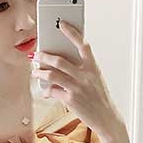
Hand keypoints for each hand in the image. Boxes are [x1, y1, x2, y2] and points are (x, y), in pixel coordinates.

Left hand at [30, 20, 121, 135]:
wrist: (107, 118)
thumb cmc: (99, 98)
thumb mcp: (95, 80)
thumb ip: (81, 71)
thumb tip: (58, 64)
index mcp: (93, 68)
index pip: (83, 45)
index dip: (72, 33)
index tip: (62, 24)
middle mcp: (86, 76)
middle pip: (60, 60)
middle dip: (44, 56)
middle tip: (36, 55)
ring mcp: (77, 88)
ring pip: (52, 75)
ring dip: (40, 72)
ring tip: (35, 72)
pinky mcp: (70, 100)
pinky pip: (53, 91)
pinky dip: (46, 90)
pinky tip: (45, 91)